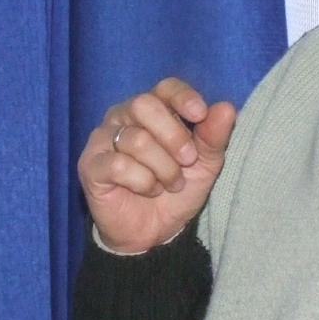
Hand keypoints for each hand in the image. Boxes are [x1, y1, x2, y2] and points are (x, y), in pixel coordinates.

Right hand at [78, 78, 236, 254]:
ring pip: (136, 139)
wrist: (155, 232)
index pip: (165, 87)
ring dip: (163, 168)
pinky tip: (147, 191)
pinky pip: (118, 165)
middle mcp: (123, 116)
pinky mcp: (90, 165)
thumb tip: (227, 108)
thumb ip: (214, 136)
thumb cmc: (176, 190)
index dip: (183, 98)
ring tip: (169, 185)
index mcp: (153, 109)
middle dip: (173, 136)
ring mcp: (103, 139)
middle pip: (144, 105)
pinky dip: (142, 182)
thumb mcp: (204, 165)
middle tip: (187, 161)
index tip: (200, 115)